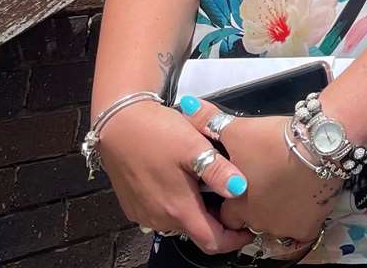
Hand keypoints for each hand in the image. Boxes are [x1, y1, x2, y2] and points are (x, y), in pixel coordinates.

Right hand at [98, 99, 251, 254]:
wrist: (118, 124)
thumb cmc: (157, 133)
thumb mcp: (194, 146)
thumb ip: (218, 170)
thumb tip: (240, 189)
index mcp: (178, 209)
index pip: (212, 242)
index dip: (234, 239)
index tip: (248, 228)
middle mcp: (160, 219)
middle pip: (197, 232)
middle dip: (218, 222)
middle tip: (233, 199)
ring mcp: (145, 214)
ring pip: (180, 223)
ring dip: (197, 212)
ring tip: (211, 186)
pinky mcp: (134, 207)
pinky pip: (162, 214)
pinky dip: (178, 205)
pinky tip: (185, 182)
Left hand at [178, 98, 339, 258]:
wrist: (319, 145)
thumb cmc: (274, 141)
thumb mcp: (238, 128)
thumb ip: (208, 120)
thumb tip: (185, 104)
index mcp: (235, 204)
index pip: (225, 215)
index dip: (230, 201)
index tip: (239, 187)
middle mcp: (256, 222)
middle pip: (249, 222)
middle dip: (253, 209)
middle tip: (264, 186)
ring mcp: (282, 227)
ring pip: (274, 228)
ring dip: (275, 215)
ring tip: (284, 192)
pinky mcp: (306, 227)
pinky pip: (298, 234)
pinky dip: (299, 222)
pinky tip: (301, 204)